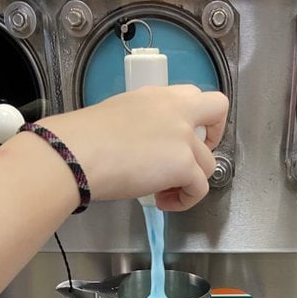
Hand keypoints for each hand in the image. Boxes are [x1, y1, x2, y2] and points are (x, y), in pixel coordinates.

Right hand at [42, 85, 228, 209]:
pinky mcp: (184, 165)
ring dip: (190, 181)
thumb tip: (149, 149)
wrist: (79, 154)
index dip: (198, 119)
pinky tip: (162, 202)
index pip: (196, 96)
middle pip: (218, 113)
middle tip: (190, 161)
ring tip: (162, 192)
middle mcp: (177, 110)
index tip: (184, 139)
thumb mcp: (121, 116)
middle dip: (212, 139)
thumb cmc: (86, 139)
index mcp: (159, 95)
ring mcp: (184, 137)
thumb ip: (146, 125)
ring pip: (209, 163)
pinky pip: (200, 189)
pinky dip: (184, 200)